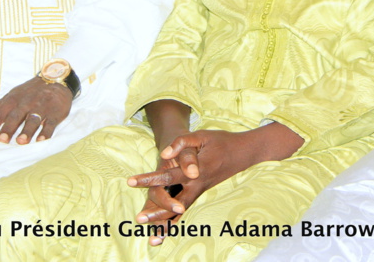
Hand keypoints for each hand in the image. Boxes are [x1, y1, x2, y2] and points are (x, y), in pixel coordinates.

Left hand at [0, 76, 71, 143]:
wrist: (55, 78)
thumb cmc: (29, 92)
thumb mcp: (11, 96)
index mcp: (12, 101)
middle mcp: (25, 103)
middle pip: (14, 117)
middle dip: (7, 128)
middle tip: (0, 141)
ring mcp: (41, 107)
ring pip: (32, 119)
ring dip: (27, 130)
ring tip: (21, 142)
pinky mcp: (55, 112)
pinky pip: (50, 122)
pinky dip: (46, 131)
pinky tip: (42, 140)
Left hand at [127, 130, 252, 244]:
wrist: (242, 152)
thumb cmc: (220, 141)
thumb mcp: (201, 135)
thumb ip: (181, 143)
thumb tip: (164, 154)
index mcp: (195, 170)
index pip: (168, 176)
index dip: (149, 179)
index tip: (131, 181)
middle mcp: (197, 185)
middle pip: (174, 203)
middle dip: (156, 212)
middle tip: (139, 218)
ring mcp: (199, 191)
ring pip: (181, 212)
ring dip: (165, 223)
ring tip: (151, 238)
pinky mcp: (199, 193)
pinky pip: (186, 211)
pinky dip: (175, 223)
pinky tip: (164, 234)